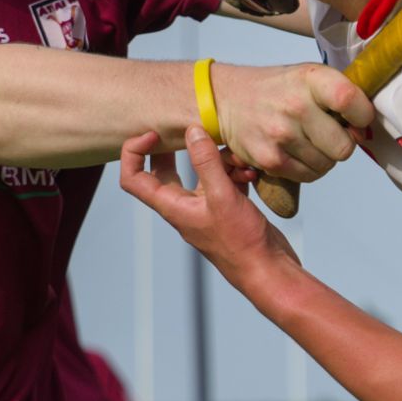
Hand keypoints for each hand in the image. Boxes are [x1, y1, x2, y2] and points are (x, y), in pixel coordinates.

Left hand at [120, 127, 298, 292]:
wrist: (268, 269)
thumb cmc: (241, 241)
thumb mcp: (223, 196)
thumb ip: (206, 162)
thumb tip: (192, 131)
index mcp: (171, 206)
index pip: (133, 178)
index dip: (135, 152)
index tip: (155, 133)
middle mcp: (184, 206)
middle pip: (166, 170)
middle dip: (179, 148)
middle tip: (192, 130)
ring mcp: (206, 208)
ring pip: (201, 173)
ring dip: (218, 159)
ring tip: (240, 160)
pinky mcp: (227, 208)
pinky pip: (224, 181)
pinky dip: (235, 172)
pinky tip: (251, 172)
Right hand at [212, 62, 374, 182]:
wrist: (225, 100)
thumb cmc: (276, 90)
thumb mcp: (307, 77)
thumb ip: (340, 97)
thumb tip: (365, 132)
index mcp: (309, 78)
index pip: (351, 101)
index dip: (362, 116)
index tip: (357, 118)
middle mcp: (295, 105)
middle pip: (344, 147)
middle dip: (342, 144)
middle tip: (327, 133)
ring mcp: (281, 135)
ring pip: (328, 164)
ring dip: (324, 157)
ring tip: (306, 140)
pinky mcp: (270, 160)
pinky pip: (309, 176)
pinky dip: (308, 168)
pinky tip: (296, 152)